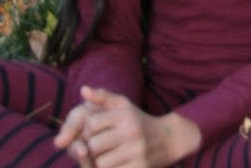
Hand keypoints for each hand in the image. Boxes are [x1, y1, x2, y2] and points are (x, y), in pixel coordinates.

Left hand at [56, 90, 201, 167]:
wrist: (167, 140)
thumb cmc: (138, 121)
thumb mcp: (123, 105)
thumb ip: (103, 97)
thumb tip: (83, 90)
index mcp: (126, 114)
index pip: (92, 123)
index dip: (86, 130)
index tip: (91, 134)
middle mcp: (132, 131)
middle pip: (93, 145)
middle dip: (91, 149)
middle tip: (97, 148)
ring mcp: (136, 152)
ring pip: (101, 163)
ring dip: (100, 163)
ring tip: (107, 157)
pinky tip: (116, 164)